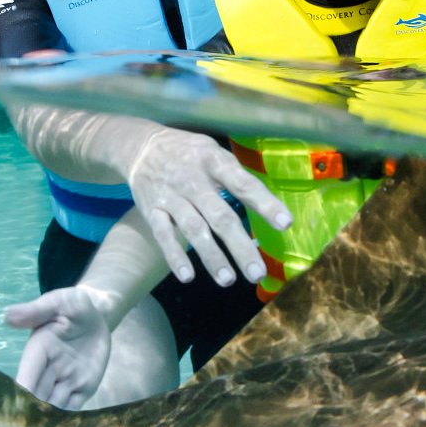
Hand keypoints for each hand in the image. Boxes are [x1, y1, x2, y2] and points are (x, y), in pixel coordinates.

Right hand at [7, 286, 113, 408]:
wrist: (98, 314)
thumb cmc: (73, 305)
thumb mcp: (58, 302)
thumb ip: (36, 310)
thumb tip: (8, 316)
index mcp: (39, 350)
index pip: (28, 375)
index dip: (23, 393)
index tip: (17, 411)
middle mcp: (48, 370)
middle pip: (38, 396)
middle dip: (32, 415)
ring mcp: (66, 381)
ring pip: (53, 406)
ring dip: (48, 422)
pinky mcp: (83, 388)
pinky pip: (74, 407)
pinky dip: (69, 420)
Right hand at [125, 129, 291, 286]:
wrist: (140, 146)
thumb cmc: (190, 154)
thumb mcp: (214, 152)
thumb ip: (236, 177)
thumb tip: (266, 206)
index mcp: (214, 161)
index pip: (243, 184)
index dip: (265, 203)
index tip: (285, 224)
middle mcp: (192, 179)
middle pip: (219, 216)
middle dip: (240, 246)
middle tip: (257, 273)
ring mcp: (170, 196)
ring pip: (193, 229)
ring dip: (211, 257)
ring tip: (229, 280)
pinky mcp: (151, 210)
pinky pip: (163, 235)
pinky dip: (174, 256)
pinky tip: (188, 276)